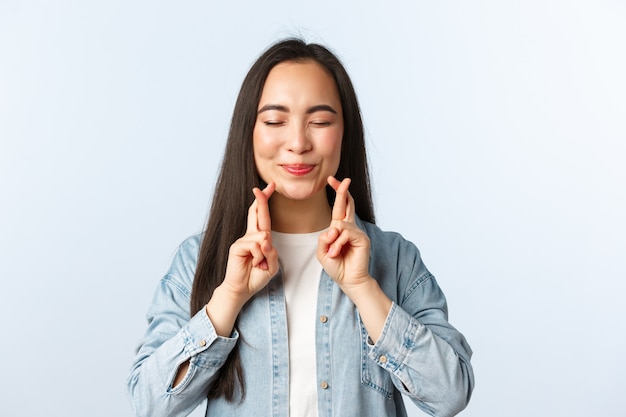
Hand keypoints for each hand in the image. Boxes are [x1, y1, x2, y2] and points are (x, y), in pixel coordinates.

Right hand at [220, 182, 278, 305]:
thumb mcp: (272, 264)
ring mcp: (242, 240)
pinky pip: (255, 245)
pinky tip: (253, 263)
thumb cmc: (256, 276)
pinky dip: (258, 256)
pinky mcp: (236, 246)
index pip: (262, 216)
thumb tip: (264, 239)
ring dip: (265, 253)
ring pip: (262, 236)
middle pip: (256, 213)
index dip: (265, 201)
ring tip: (258, 264)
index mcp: (259, 238)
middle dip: (262, 199)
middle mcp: (250, 236)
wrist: (242, 289)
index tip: (270, 187)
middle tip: (265, 186)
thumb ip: (272, 251)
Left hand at [317, 176, 371, 291]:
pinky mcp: (363, 239)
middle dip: (342, 191)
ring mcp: (358, 232)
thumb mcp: (322, 251)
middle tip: (342, 179)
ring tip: (333, 253)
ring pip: (340, 225)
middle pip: (347, 204)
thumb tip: (335, 228)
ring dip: (333, 240)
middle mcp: (350, 228)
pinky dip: (338, 243)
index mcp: (340, 229)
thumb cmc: (337, 266)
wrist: (348, 281)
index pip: (340, 207)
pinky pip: (346, 234)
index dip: (337, 192)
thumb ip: (324, 238)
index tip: (332, 180)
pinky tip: (337, 252)